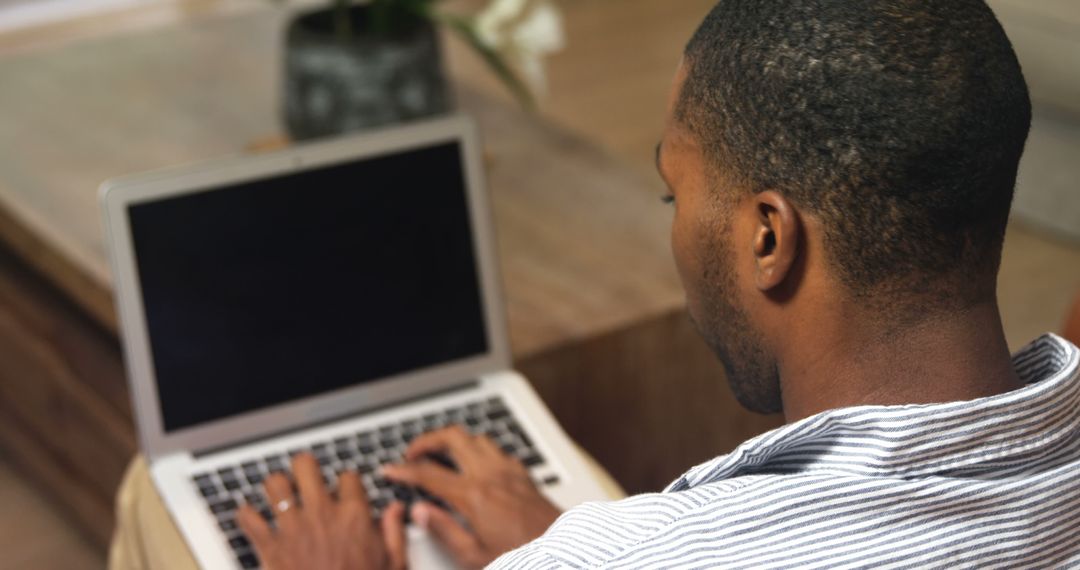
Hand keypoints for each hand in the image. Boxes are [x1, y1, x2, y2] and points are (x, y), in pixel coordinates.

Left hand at [236, 453, 406, 569]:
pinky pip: (249, 519)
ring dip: (275, 486)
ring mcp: (293, 528)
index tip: (342, 488)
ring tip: (278, 490)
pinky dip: (246, 515)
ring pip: (275, 484)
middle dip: (304, 467)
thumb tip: (396, 510)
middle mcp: (321, 515)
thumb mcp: (392, 564)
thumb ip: (394, 533)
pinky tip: (250, 516)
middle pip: (306, 466)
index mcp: (353, 517)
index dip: (345, 481)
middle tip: (304, 474)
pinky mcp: (270, 547)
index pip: (348, 477)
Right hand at [382, 426, 560, 568]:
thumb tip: (421, 512)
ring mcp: (510, 470)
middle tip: (413, 454)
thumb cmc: (523, 557)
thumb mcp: (474, 556)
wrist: (563, 552)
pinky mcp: (524, 473)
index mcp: (474, 496)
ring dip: (455, 441)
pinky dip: (479, 450)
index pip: (429, 473)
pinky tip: (475, 465)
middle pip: (452, 437)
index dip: (404, 470)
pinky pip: (497, 449)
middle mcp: (492, 475)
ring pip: (476, 437)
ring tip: (441, 455)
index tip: (390, 471)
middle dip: (427, 440)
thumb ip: (444, 530)